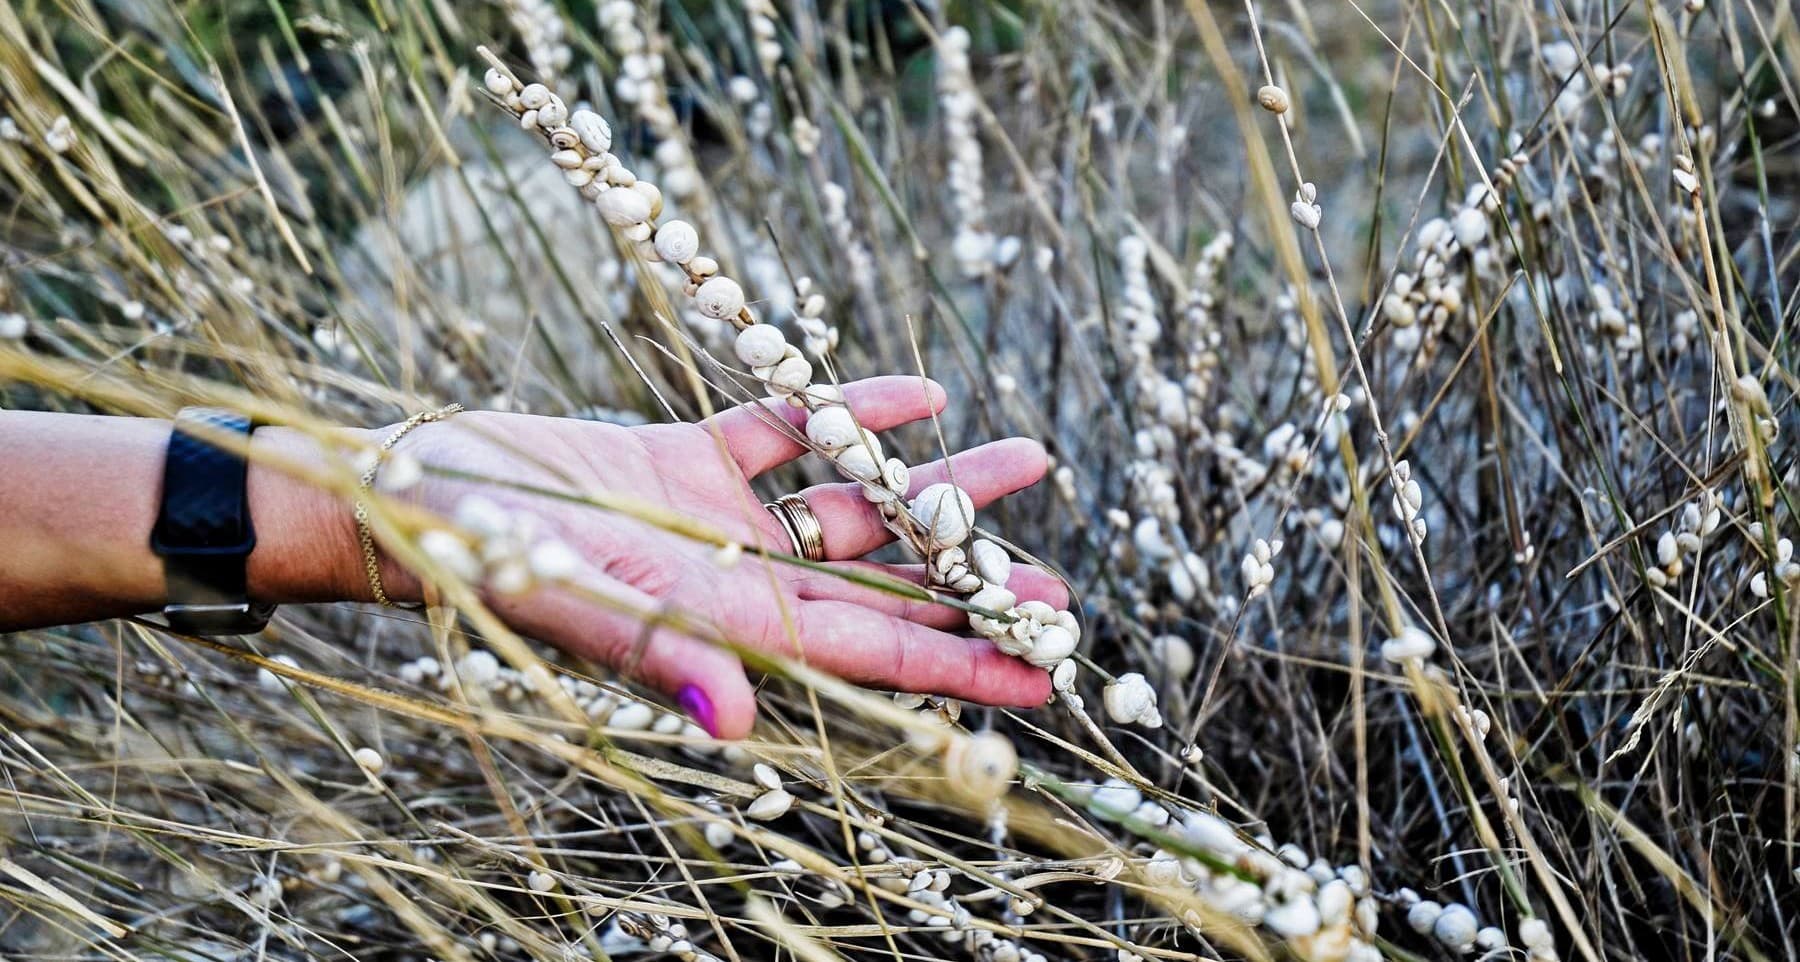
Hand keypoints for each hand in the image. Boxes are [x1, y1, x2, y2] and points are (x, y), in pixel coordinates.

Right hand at [372, 377, 1060, 737]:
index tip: (1047, 671)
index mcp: (731, 627)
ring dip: (934, 488)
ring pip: (854, 507)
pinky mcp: (687, 460)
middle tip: (1061, 588)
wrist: (413, 496)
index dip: (962, 663)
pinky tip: (919, 392)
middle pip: (885, 588)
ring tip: (1026, 462)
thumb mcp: (575, 604)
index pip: (874, 653)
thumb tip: (740, 724)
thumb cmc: (486, 560)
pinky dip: (848, 412)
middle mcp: (739, 581)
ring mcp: (718, 522)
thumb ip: (665, 659)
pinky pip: (789, 433)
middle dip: (972, 586)